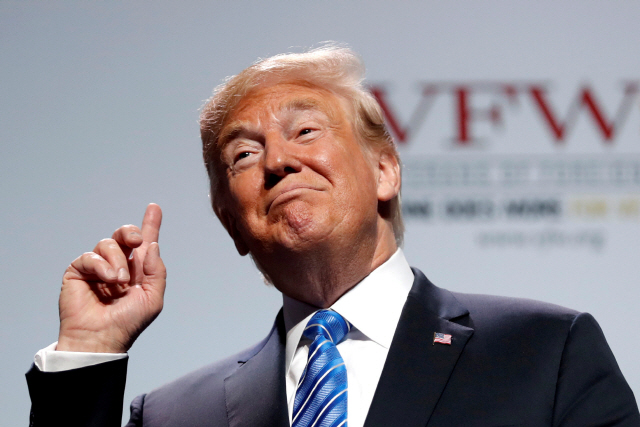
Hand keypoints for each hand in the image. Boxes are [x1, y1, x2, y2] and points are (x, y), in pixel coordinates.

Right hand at [57, 204, 165, 352]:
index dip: (150, 224)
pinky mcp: (78, 271)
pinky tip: (108, 280)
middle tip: (137, 241)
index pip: (144, 243)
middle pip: (124, 235)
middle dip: (132, 232)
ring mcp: (98, 268)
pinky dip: (102, 266)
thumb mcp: (152, 298)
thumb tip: (152, 245)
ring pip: (108, 243)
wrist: (100, 338)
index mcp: (137, 271)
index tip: (154, 207)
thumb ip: (156, 271)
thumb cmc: (128, 322)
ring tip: (120, 282)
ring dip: (117, 261)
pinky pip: (91, 256)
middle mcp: (118, 265)